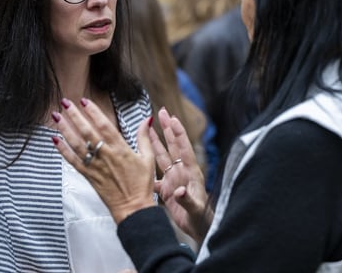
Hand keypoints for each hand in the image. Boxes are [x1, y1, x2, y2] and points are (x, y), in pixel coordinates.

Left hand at [53, 98, 155, 223]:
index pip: (104, 125)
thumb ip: (144, 137)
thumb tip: (147, 119)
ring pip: (77, 144)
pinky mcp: (89, 176)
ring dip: (65, 129)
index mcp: (121, 149)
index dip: (93, 112)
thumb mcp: (148, 158)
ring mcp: (96, 166)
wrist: (133, 208)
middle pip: (87, 131)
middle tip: (64, 102)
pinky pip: (73, 161)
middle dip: (75, 115)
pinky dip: (63, 150)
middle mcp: (106, 155)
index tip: (84, 100)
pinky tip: (55, 140)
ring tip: (56, 116)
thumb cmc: (142, 184)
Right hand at [151, 108, 212, 243]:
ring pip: (163, 156)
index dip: (178, 133)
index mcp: (190, 173)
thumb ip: (187, 200)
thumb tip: (179, 193)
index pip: (184, 148)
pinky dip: (148, 166)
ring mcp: (174, 179)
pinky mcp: (167, 189)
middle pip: (173, 146)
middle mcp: (182, 172)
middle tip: (162, 111)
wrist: (200, 230)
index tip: (172, 118)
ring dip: (157, 142)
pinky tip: (140, 159)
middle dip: (167, 128)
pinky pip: (155, 174)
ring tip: (150, 127)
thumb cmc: (201, 219)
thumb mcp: (195, 210)